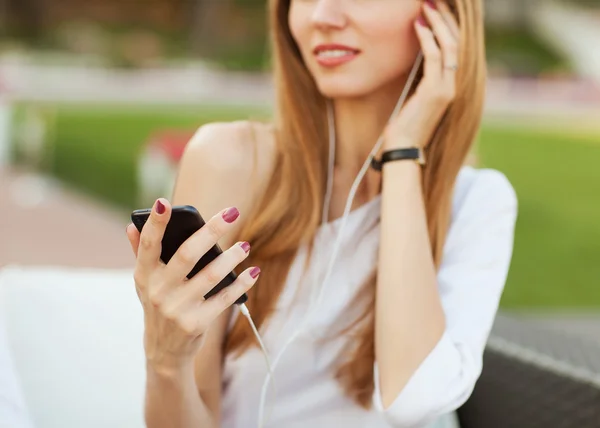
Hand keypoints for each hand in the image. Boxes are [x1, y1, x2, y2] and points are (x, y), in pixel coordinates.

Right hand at [125, 199, 259, 372]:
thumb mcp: (145, 283)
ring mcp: (177, 309)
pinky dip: (240, 284)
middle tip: (233, 213)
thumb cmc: (158, 306)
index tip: (164, 202)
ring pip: (210, 276)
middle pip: (187, 254)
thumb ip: (140, 253)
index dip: (155, 224)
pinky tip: (253, 272)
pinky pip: (224, 298)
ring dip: (231, 257)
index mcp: (145, 275)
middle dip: (211, 231)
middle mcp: (159, 291)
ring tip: (245, 245)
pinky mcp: (196, 323)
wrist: (164, 351)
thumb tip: (131, 224)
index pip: (148, 245)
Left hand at [383, 0, 459, 149]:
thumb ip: (423, 79)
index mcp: (452, 87)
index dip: (449, 28)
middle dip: (446, 19)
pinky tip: (418, 26)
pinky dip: (426, 39)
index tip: (438, 11)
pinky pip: (434, 58)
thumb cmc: (406, 126)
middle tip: (434, 2)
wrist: (404, 149)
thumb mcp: (417, 98)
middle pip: (458, 42)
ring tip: (426, 6)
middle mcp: (454, 86)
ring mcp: (447, 89)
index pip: (457, 50)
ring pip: (449, 46)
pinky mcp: (435, 91)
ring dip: (437, 23)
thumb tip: (420, 58)